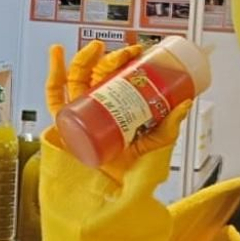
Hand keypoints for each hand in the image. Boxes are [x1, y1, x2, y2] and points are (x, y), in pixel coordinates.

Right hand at [45, 41, 192, 180]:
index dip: (123, 60)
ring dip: (83, 58)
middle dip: (108, 57)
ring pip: (76, 78)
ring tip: (95, 48)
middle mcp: (95, 106)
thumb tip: (186, 103)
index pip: (116, 76)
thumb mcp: (158, 143)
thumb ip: (170, 125)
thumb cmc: (136, 170)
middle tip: (123, 53)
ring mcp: (79, 112)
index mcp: (116, 106)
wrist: (120, 192)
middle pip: (97, 73)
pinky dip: (53, 75)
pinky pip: (54, 97)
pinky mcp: (65, 123)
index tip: (137, 50)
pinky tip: (56, 56)